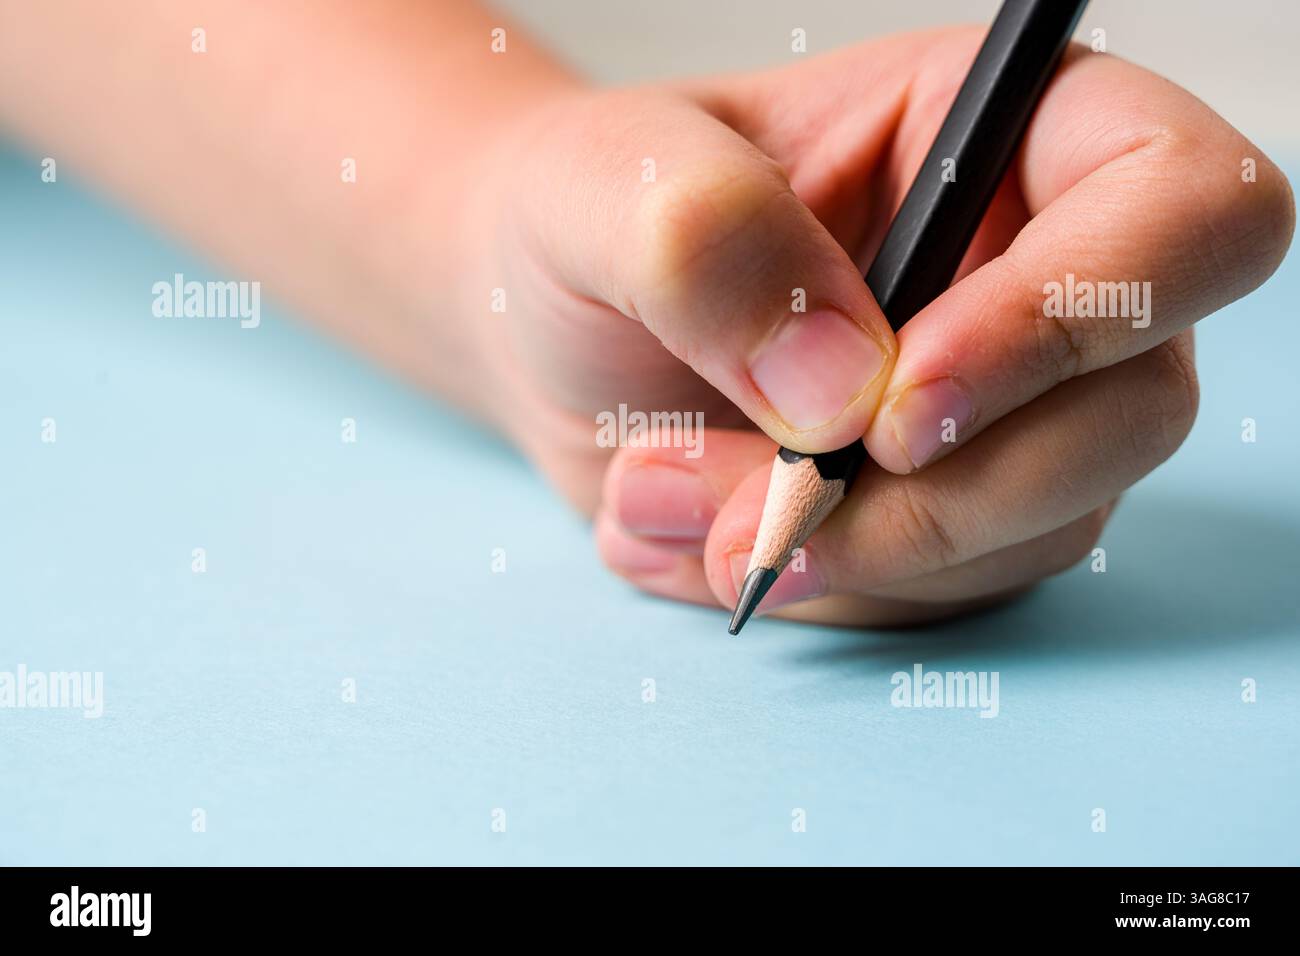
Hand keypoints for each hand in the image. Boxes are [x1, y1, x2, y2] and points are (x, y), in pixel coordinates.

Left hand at [469, 26, 1293, 626]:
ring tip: (657, 500)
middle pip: (1135, 409)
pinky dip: (820, 587)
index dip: (1073, 319)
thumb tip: (846, 390)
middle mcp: (1034, 274)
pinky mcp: (957, 510)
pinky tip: (688, 541)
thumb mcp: (606, 186)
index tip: (896, 409)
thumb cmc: (593, 217)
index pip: (1180, 208)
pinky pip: (947, 591)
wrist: (551, 327)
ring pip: (1042, 525)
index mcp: (999, 137)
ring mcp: (1010, 407)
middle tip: (752, 513)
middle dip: (934, 498)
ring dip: (850, 552)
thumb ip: (710, 242)